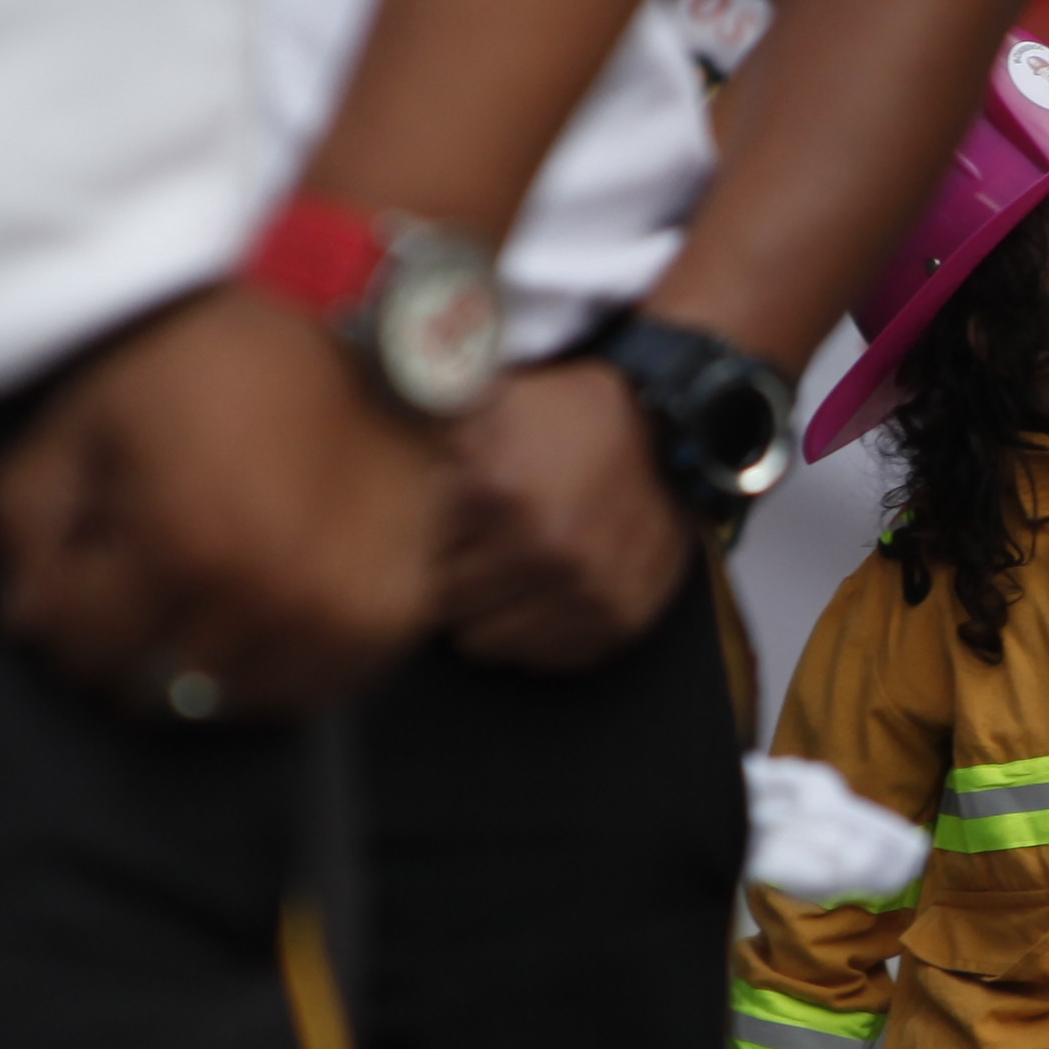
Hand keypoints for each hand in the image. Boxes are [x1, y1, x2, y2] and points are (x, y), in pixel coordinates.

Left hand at [0, 286, 442, 717]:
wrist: (363, 330)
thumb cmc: (217, 363)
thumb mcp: (91, 412)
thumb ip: (26, 513)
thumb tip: (21, 615)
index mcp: (184, 543)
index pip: (71, 643)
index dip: (54, 601)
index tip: (78, 561)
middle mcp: (266, 599)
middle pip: (141, 690)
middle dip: (117, 643)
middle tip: (135, 579)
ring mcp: (335, 622)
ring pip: (221, 707)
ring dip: (194, 661)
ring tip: (202, 586)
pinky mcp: (388, 628)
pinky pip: (299, 695)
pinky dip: (266, 664)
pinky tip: (261, 599)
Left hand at [434, 360, 695, 670]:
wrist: (673, 437)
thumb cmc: (570, 416)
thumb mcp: (492, 394)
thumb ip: (425, 405)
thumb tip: (375, 389)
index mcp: (497, 490)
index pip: (416, 557)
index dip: (425, 541)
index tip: (444, 524)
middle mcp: (544, 547)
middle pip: (448, 607)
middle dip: (453, 580)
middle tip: (474, 549)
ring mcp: (586, 591)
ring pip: (489, 644)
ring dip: (490, 613)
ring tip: (509, 571)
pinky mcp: (619, 621)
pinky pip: (543, 659)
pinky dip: (536, 633)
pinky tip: (546, 590)